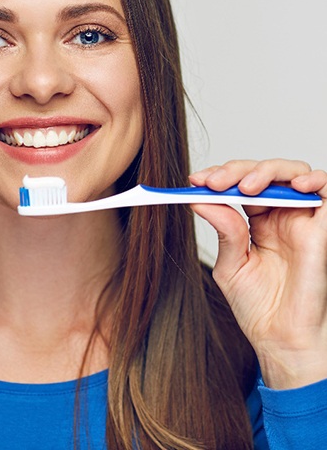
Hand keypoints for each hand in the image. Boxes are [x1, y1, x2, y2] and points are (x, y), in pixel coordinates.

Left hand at [189, 159, 326, 389]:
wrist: (283, 340)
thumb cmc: (259, 308)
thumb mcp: (231, 264)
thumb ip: (223, 231)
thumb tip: (201, 200)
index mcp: (258, 221)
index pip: (240, 184)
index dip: (220, 177)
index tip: (196, 181)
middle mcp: (281, 215)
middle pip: (263, 173)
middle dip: (236, 171)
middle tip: (214, 183)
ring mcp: (303, 219)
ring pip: (292, 173)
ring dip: (266, 171)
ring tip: (246, 188)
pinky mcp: (323, 228)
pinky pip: (326, 190)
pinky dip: (312, 179)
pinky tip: (291, 187)